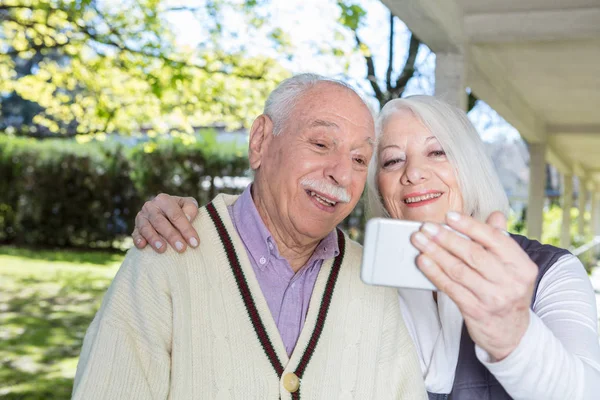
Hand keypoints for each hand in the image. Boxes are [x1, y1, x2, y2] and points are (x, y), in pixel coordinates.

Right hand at [132, 193, 199, 252]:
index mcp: (164, 200)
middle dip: (171, 236)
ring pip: (146, 228)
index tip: (195, 243)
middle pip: (160, 222)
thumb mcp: (189, 204)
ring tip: (162, 249)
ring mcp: (141, 217)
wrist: (166, 213)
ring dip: (154, 239)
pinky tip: (142, 246)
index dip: (186, 229)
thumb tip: (188, 218)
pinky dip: (138, 239)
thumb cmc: (181, 210)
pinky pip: (135, 233)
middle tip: (181, 248)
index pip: (176, 215)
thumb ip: (191, 209)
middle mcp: (151, 206)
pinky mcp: (136, 227)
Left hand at [410, 211, 537, 360]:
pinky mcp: (475, 311)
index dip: (470, 225)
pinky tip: (423, 261)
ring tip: (419, 240)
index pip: (495, 239)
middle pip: (473, 254)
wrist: (512, 333)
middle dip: (446, 238)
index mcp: (522, 266)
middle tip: (426, 227)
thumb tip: (495, 215)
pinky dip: (434, 272)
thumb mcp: (514, 268)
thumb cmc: (508, 291)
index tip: (449, 216)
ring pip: (458, 270)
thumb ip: (502, 241)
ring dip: (435, 252)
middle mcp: (510, 282)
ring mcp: (493, 298)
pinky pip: (450, 287)